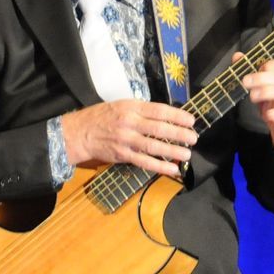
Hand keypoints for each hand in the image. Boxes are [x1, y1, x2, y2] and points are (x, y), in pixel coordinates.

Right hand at [63, 99, 198, 175]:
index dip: (177, 115)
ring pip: (154, 146)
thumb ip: (142, 110)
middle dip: (179, 134)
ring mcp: (126, 140)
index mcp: (131, 107)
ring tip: (187, 154)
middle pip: (160, 128)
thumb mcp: (121, 105)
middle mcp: (130, 122)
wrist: (80, 133)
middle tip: (194, 138)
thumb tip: (165, 117)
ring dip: (172, 151)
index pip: (159, 110)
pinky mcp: (123, 155)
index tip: (191, 120)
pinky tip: (172, 169)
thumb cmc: (102, 117)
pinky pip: (144, 162)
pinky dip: (160, 166)